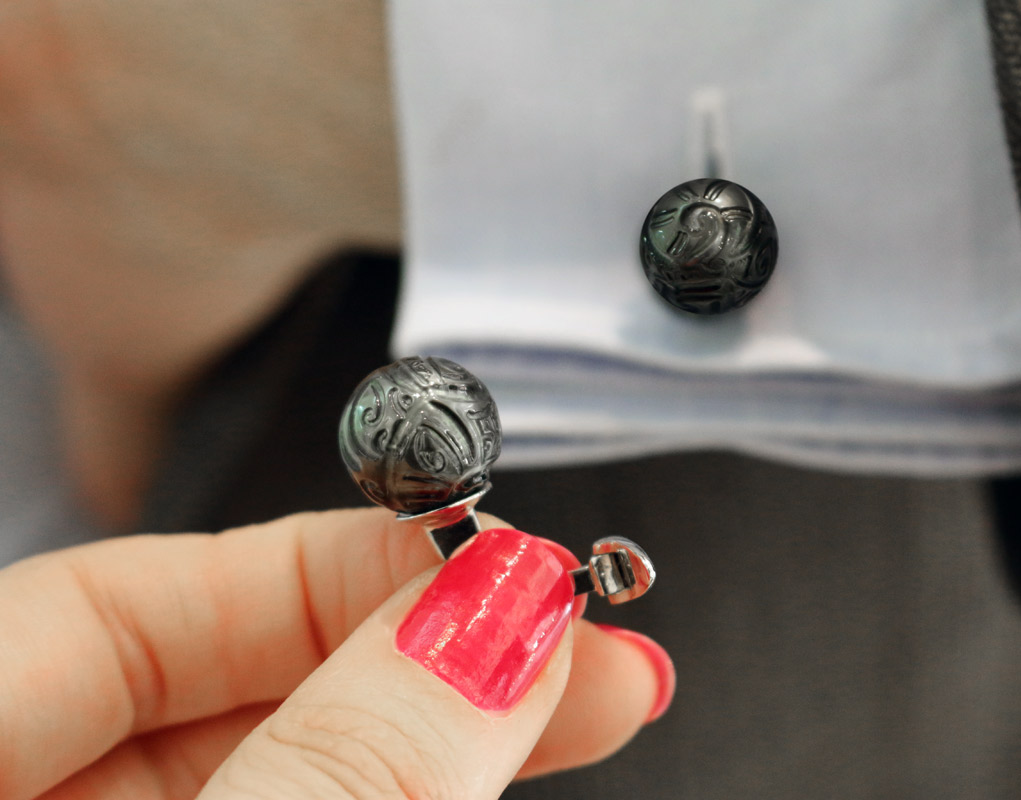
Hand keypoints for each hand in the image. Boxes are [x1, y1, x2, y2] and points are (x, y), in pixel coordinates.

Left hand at [0, 509, 673, 798]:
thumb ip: (340, 773)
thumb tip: (492, 627)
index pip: (116, 602)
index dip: (322, 565)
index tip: (488, 560)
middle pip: (213, 697)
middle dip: (414, 658)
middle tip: (574, 641)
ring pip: (276, 780)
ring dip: (430, 743)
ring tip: (577, 705)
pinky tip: (482, 782)